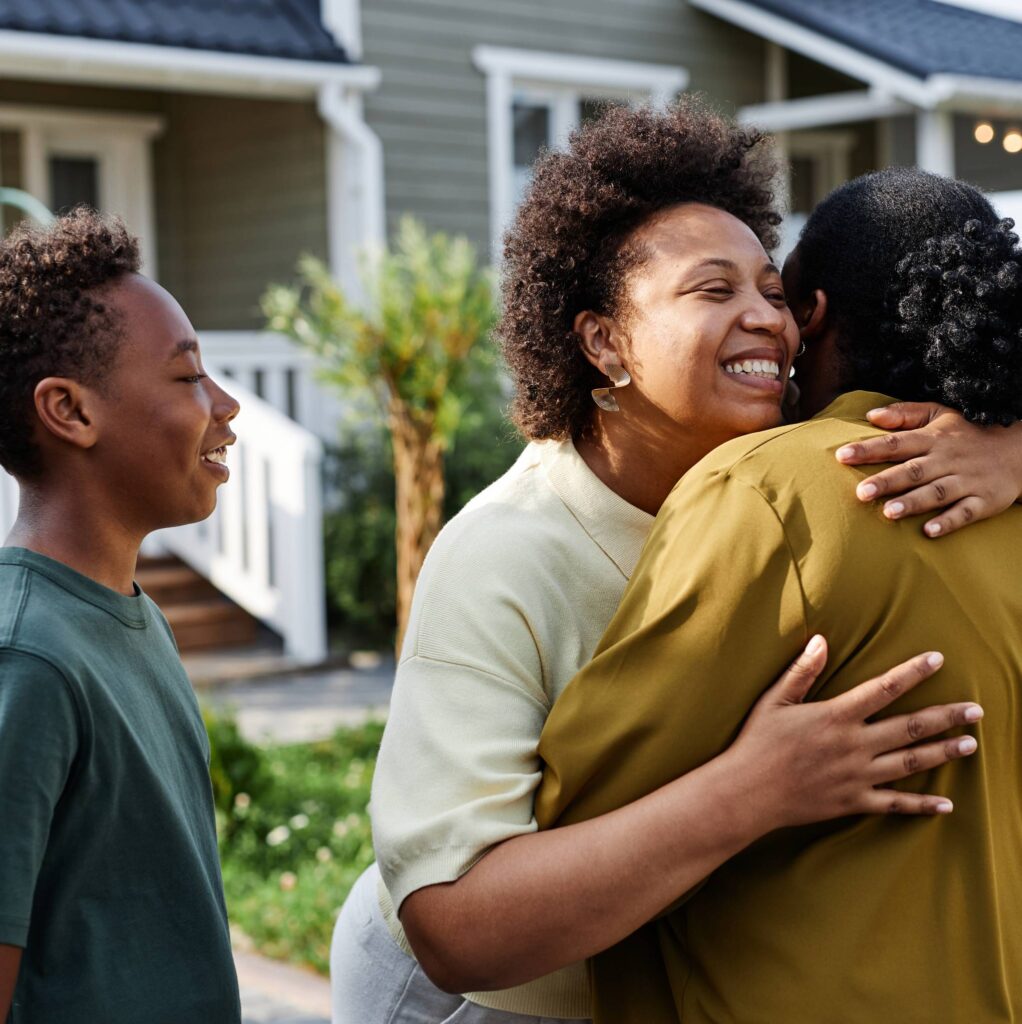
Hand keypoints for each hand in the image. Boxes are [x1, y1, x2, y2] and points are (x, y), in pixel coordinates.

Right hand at [732, 636, 980, 829]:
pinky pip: (894, 804)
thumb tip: (822, 640)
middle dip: (946, 717)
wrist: (747, 792)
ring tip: (971, 745)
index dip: (912, 672)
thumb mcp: (774, 701)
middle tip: (977, 711)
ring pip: (910, 762)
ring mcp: (857, 776)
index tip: (937, 659)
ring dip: (943, 752)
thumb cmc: (757, 742)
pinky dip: (922, 805)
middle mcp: (854, 745)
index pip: (884, 688)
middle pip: (910, 727)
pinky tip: (946, 804)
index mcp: (836, 716)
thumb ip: (802, 671)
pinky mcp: (853, 802)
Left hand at [833, 401, 1021, 537]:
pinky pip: (965, 512)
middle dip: (887, 481)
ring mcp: (967, 481)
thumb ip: (905, 414)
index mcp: (933, 439)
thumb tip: (870, 415)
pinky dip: (948, 521)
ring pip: (937, 492)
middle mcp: (947, 460)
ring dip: (913, 502)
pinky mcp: (984, 500)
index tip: (842, 456)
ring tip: (888, 512)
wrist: (1020, 450)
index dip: (869, 449)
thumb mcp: (940, 415)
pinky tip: (928, 531)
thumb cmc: (968, 434)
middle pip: (913, 470)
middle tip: (860, 492)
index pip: (895, 443)